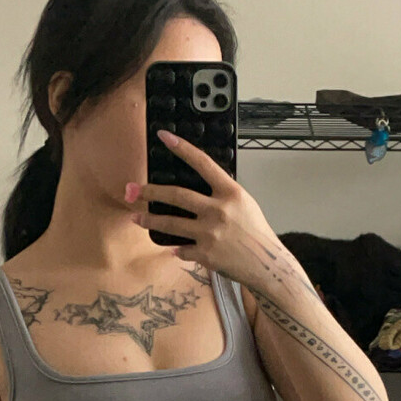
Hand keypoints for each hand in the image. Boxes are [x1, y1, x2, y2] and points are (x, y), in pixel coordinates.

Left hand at [126, 131, 281, 288]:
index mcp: (230, 193)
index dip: (182, 148)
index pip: (202, 163)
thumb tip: (194, 188)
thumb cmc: (256, 232)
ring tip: (136, 218)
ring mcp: (210, 233)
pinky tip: (173, 248)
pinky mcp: (205, 254)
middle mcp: (219, 211)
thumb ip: (221, 194)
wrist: (267, 264)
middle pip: (176, 195)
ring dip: (149, 220)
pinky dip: (176, 248)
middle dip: (150, 191)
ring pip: (170, 223)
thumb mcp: (244, 203)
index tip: (164, 136)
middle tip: (132, 190)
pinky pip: (181, 249)